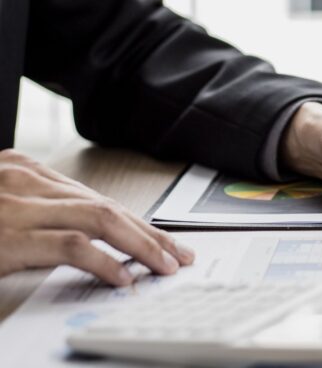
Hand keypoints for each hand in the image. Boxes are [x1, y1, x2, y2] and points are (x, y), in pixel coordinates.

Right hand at [0, 149, 193, 285]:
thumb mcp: (0, 204)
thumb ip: (38, 210)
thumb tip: (81, 235)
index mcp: (28, 172)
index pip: (98, 198)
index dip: (137, 222)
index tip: (164, 240)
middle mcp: (28, 181)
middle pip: (108, 206)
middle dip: (149, 233)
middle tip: (179, 254)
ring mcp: (21, 207)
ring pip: (101, 219)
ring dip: (140, 245)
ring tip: (164, 266)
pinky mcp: (11, 236)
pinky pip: (72, 245)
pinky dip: (103, 261)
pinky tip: (122, 276)